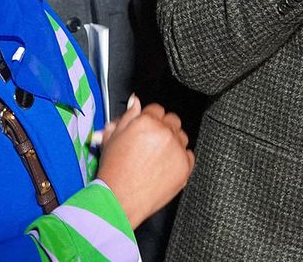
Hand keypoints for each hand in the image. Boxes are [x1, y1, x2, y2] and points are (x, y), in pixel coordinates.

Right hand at [95, 95, 193, 228]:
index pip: (156, 109)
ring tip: (156, 157)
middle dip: (162, 128)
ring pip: (181, 136)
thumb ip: (127, 116)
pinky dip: (180, 159)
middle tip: (150, 143)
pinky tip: (165, 166)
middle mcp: (165, 132)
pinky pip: (189, 155)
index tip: (145, 128)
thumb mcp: (113, 138)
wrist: (119, 200)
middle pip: (172, 120)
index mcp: (147, 121)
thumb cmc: (114, 171)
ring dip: (172, 142)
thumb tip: (136, 102)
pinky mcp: (185, 167)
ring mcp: (177, 150)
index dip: (148, 119)